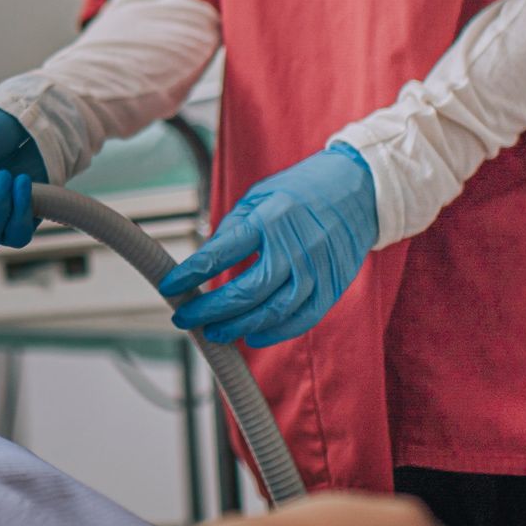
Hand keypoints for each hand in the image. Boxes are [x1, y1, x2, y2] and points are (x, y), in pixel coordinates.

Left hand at [158, 144, 375, 346]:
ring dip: (239, 327)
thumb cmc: (299, 192)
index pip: (221, 252)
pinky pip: (302, 318)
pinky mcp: (332, 286)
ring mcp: (316, 270)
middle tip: (185, 318)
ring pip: (273, 311)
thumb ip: (233, 230)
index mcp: (268, 219)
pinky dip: (276, 333)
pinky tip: (253, 336)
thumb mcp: (259, 197)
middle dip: (210, 310)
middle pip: (246, 291)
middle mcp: (293, 247)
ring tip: (213, 332)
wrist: (358, 190)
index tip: (168, 286)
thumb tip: (204, 265)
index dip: (191, 273)